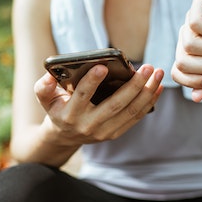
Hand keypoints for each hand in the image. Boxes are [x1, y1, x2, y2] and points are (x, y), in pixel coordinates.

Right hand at [35, 64, 163, 143]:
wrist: (64, 135)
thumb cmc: (57, 108)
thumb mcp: (45, 98)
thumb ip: (43, 87)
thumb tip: (50, 75)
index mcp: (69, 115)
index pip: (81, 96)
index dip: (91, 82)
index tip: (103, 66)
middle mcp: (88, 126)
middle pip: (114, 105)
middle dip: (133, 86)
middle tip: (147, 67)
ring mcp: (104, 132)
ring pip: (130, 111)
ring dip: (147, 92)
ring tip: (157, 74)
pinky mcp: (115, 133)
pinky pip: (135, 117)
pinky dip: (148, 102)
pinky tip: (157, 87)